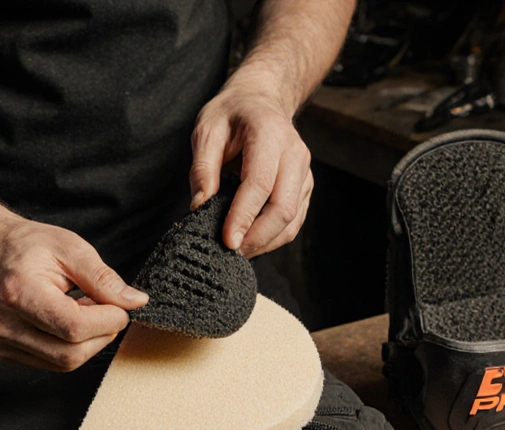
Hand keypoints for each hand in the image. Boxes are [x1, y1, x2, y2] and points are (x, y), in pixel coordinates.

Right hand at [0, 218, 147, 371]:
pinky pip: (53, 363)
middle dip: (101, 334)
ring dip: (88, 342)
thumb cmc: (28, 246)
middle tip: (106, 308)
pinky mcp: (7, 353)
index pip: (74, 327)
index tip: (120, 305)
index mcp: (18, 292)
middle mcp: (5, 324)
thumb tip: (136, 302)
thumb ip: (103, 278)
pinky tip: (67, 321)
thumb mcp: (71, 248)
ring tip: (83, 310)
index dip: (108, 320)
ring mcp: (3, 342)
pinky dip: (71, 346)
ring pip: (65, 362)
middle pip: (71, 354)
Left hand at [189, 75, 313, 257]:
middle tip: (228, 252)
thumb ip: (202, 169)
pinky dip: (273, 237)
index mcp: (270, 134)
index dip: (243, 216)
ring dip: (265, 242)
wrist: (260, 101)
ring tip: (237, 251)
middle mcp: (295, 153)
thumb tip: (199, 207)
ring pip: (292, 221)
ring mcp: (305, 172)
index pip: (260, 184)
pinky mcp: (305, 187)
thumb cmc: (231, 115)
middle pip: (283, 208)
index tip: (227, 241)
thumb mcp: (206, 131)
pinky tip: (251, 241)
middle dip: (256, 237)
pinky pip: (294, 221)